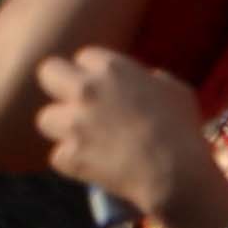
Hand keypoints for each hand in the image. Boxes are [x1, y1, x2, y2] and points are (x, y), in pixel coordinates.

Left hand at [33, 48, 224, 227]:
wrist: (174, 172)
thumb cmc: (181, 128)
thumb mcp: (175, 90)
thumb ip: (151, 79)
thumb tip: (145, 79)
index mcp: (113, 68)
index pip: (84, 56)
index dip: (93, 71)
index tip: (103, 85)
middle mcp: (86, 90)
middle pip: (48, 72)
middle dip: (58, 85)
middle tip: (73, 102)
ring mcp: (73, 123)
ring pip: (45, 118)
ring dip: (62, 128)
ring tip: (83, 138)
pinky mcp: (68, 155)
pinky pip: (58, 155)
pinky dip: (73, 161)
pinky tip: (93, 165)